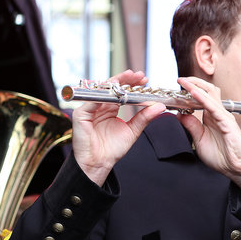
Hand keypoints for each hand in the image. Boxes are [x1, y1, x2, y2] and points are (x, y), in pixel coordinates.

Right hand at [70, 70, 166, 184]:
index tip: (144, 80)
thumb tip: (159, 106)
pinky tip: (115, 91)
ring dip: (116, 83)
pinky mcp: (80, 114)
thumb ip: (144, 117)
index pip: (120, 91)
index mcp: (110, 109)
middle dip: (126, 79)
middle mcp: (99, 106)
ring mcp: (89, 109)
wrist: (99, 164)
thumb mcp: (132, 130)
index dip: (131, 83)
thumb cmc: (111, 150)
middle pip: (111, 87)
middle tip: (139, 75)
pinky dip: (103, 95)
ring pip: (102, 90)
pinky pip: (92, 101)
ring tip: (129, 78)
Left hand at [175, 76, 240, 192]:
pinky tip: (193, 93)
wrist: (236, 169)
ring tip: (184, 81)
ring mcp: (224, 117)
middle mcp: (218, 114)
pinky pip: (214, 107)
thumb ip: (191, 126)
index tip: (176, 87)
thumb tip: (180, 114)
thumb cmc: (222, 157)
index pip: (201, 97)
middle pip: (208, 90)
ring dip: (196, 86)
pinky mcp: (227, 123)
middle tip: (180, 79)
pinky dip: (203, 98)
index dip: (189, 90)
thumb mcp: (200, 140)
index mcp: (211, 117)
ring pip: (211, 94)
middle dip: (194, 82)